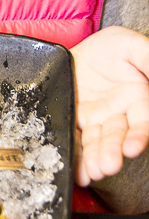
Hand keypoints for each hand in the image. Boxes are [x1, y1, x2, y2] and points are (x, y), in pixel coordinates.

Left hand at [71, 26, 148, 185]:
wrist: (76, 49)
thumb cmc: (109, 47)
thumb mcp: (129, 45)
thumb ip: (147, 59)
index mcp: (139, 98)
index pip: (141, 122)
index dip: (138, 136)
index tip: (132, 149)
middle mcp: (120, 113)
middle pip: (118, 136)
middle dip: (113, 152)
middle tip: (108, 167)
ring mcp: (97, 119)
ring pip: (98, 141)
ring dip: (96, 158)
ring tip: (94, 173)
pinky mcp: (77, 121)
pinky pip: (78, 140)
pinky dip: (78, 157)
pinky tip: (79, 173)